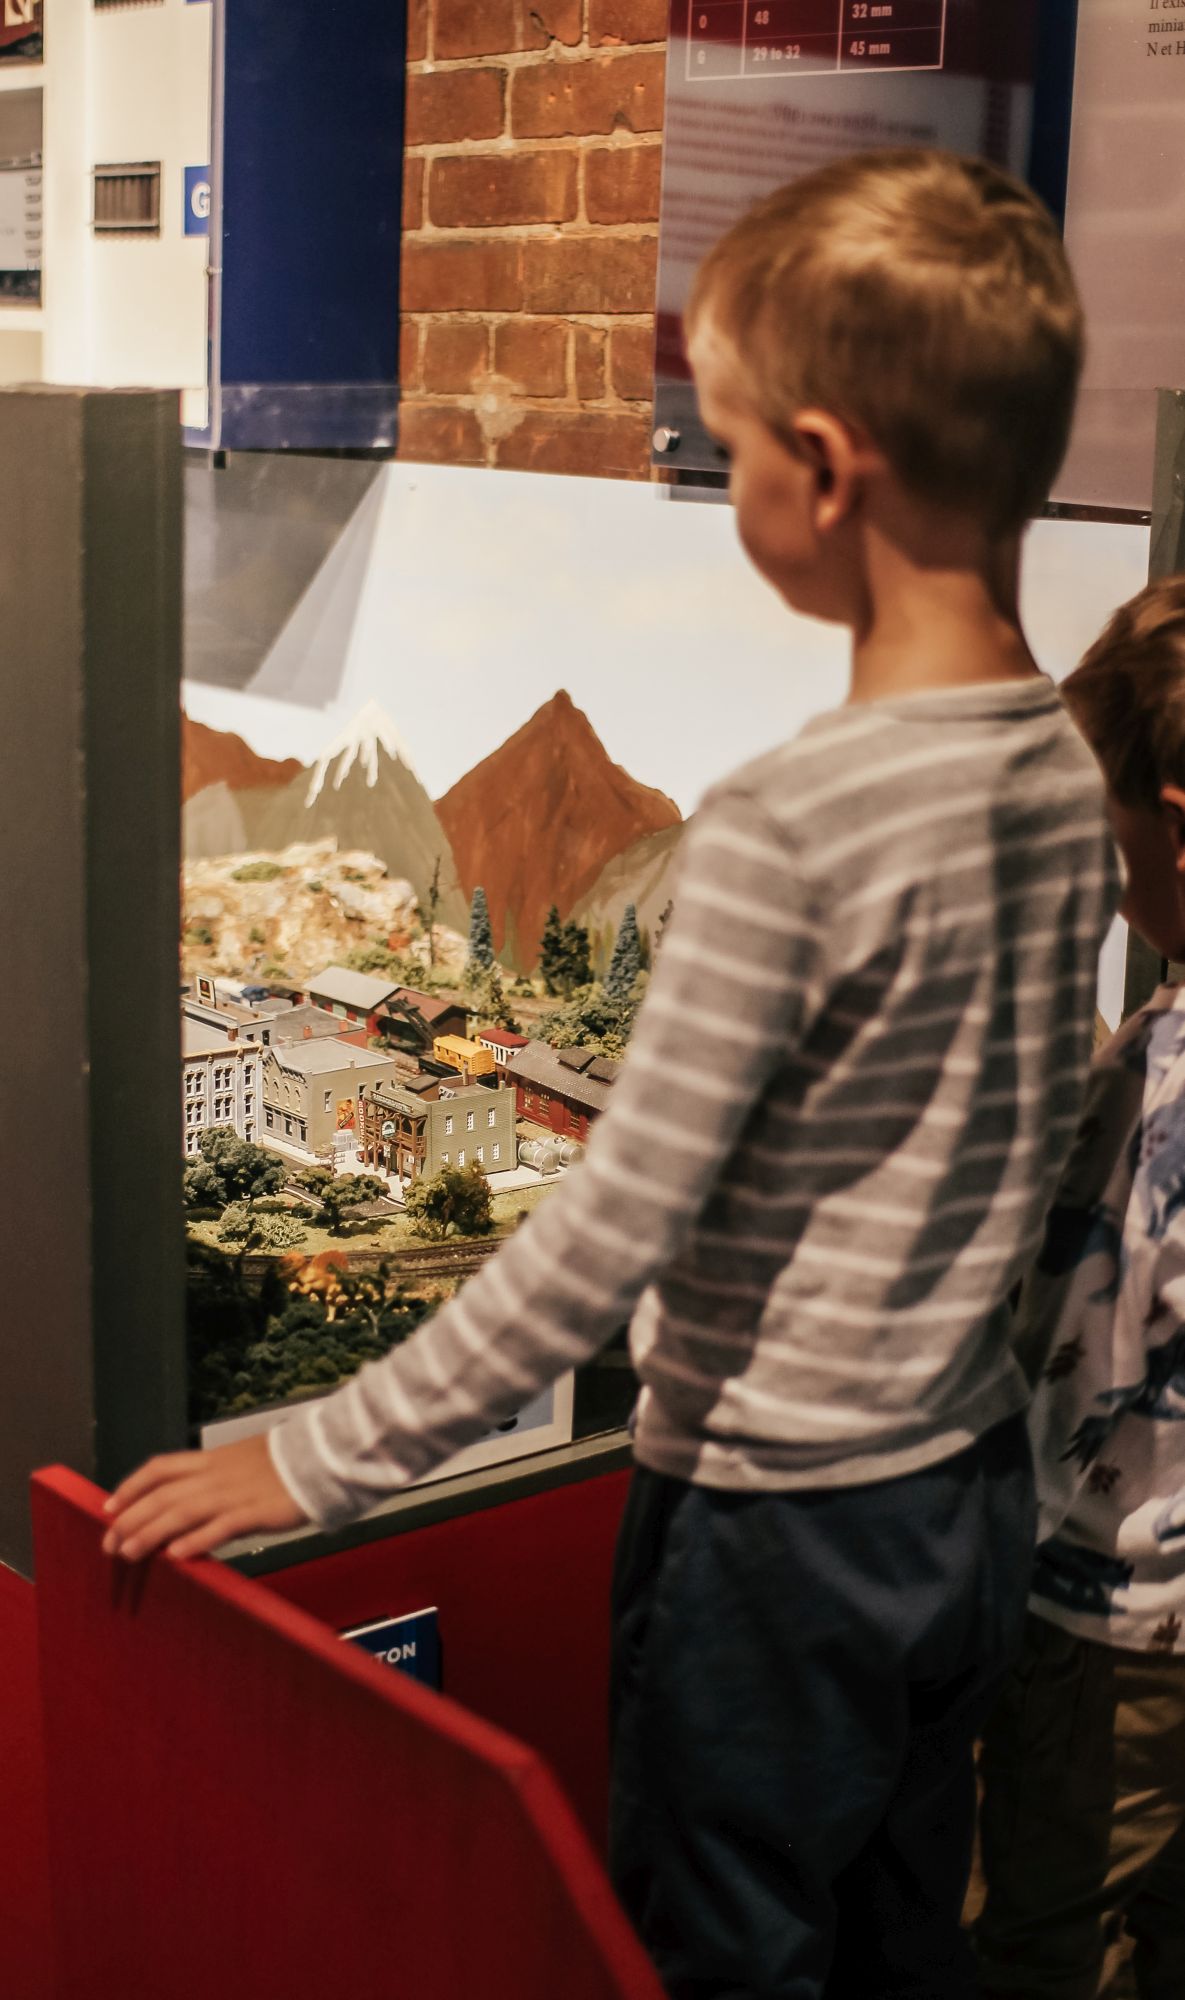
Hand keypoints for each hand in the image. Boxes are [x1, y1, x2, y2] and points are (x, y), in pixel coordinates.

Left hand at [102, 1433, 307, 1561]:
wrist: (324, 1456)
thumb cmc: (286, 1464)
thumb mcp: (243, 1461)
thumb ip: (215, 1477)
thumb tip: (188, 1498)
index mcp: (212, 1459)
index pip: (160, 1468)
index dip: (131, 1485)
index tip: (108, 1506)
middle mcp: (217, 1474)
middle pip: (163, 1494)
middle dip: (131, 1519)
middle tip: (109, 1544)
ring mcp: (236, 1492)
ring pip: (183, 1511)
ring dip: (152, 1532)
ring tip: (129, 1553)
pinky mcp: (257, 1511)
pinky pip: (221, 1526)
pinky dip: (197, 1540)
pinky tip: (177, 1556)